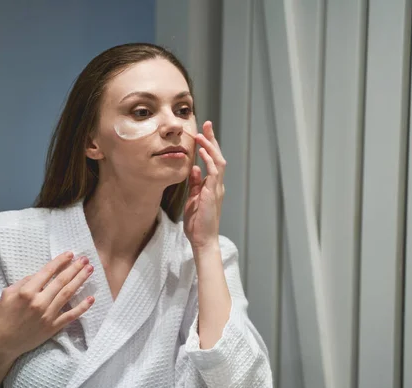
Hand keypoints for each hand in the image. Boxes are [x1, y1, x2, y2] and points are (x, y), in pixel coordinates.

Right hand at [0, 252, 94, 358]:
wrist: (4, 342)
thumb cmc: (4, 316)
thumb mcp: (7, 293)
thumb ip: (24, 281)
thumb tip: (39, 275)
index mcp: (27, 292)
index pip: (47, 272)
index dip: (60, 261)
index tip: (70, 254)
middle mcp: (39, 302)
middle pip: (61, 281)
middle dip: (75, 268)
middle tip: (85, 259)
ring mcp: (48, 315)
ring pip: (68, 294)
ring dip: (80, 280)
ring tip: (90, 270)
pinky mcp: (53, 327)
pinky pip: (71, 315)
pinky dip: (82, 307)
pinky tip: (91, 298)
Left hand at [184, 121, 226, 249]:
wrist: (203, 239)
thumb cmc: (197, 222)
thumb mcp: (193, 198)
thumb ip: (195, 183)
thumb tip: (194, 168)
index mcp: (212, 185)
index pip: (212, 160)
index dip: (208, 146)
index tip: (202, 132)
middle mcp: (217, 184)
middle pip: (217, 156)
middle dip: (212, 139)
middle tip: (206, 124)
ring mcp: (217, 188)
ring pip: (218, 161)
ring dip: (210, 146)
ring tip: (202, 135)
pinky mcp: (213, 193)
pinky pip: (214, 172)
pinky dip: (209, 160)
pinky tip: (202, 152)